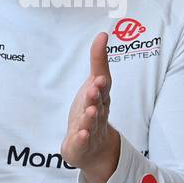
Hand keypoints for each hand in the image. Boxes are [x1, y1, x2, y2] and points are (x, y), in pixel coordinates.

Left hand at [61, 32, 120, 182]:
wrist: (94, 147)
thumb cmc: (93, 110)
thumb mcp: (95, 85)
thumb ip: (98, 61)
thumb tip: (102, 34)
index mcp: (101, 98)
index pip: (103, 89)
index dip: (101, 83)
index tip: (99, 78)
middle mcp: (98, 113)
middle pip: (98, 105)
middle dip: (95, 97)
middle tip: (93, 89)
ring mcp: (90, 130)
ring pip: (91, 123)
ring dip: (90, 117)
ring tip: (89, 111)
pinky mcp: (81, 144)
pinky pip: (82, 142)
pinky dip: (82, 139)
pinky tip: (80, 134)